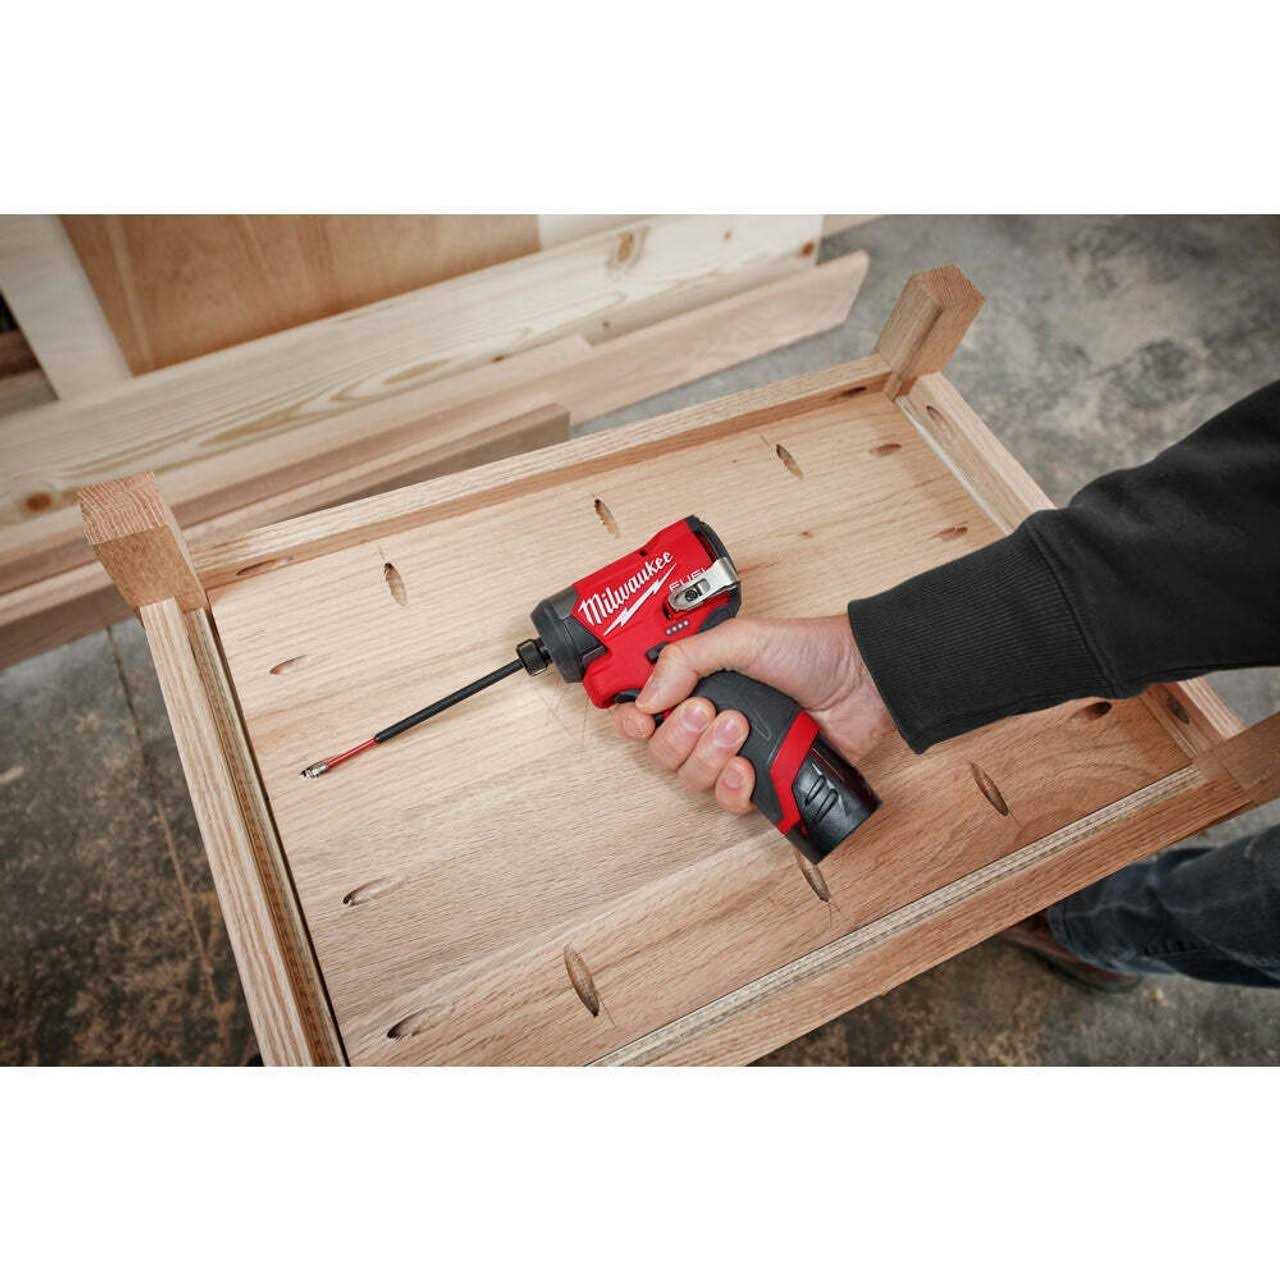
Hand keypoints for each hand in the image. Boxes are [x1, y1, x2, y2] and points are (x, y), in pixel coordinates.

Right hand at [610, 615, 891, 814]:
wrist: (863, 679)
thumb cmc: (809, 651)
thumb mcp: (741, 637)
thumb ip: (686, 660)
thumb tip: (645, 698)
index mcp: (699, 685)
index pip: (644, 714)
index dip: (634, 721)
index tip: (643, 718)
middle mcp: (712, 723)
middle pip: (662, 752)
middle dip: (679, 735)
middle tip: (710, 711)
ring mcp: (737, 754)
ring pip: (692, 779)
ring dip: (709, 756)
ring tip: (741, 728)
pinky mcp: (765, 782)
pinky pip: (729, 803)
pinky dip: (732, 789)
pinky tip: (748, 768)